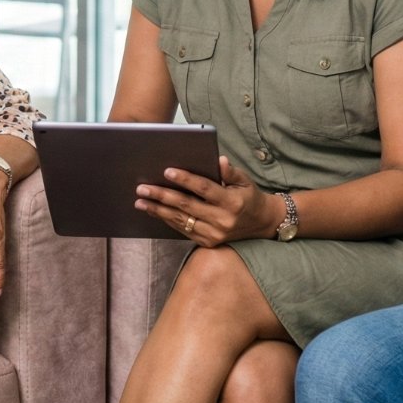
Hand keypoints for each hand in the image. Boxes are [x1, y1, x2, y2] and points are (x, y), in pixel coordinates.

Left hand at [133, 156, 275, 245]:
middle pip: (187, 206)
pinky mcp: (208, 242)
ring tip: (140, 201)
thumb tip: (218, 160)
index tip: (167, 171)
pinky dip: (166, 219)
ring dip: (158, 210)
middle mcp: (222, 220)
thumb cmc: (249, 197)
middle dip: (162, 195)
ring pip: (181, 220)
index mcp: (232, 202)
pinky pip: (183, 230)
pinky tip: (153, 210)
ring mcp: (214, 234)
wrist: (262, 224)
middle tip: (142, 188)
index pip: (205, 189)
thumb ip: (230, 172)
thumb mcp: (245, 180)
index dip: (185, 179)